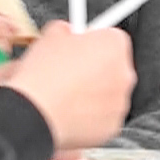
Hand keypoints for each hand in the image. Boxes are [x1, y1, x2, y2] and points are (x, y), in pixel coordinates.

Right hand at [1, 22, 135, 150]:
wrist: (35, 112)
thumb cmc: (43, 76)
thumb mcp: (50, 35)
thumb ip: (66, 31)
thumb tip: (65, 33)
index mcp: (114, 45)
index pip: (110, 36)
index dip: (91, 42)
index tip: (79, 46)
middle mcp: (124, 74)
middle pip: (112, 66)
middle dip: (93, 67)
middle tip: (68, 70)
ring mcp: (119, 103)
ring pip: (107, 92)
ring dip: (91, 91)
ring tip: (63, 93)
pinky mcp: (110, 127)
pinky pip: (101, 116)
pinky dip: (88, 114)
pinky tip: (67, 110)